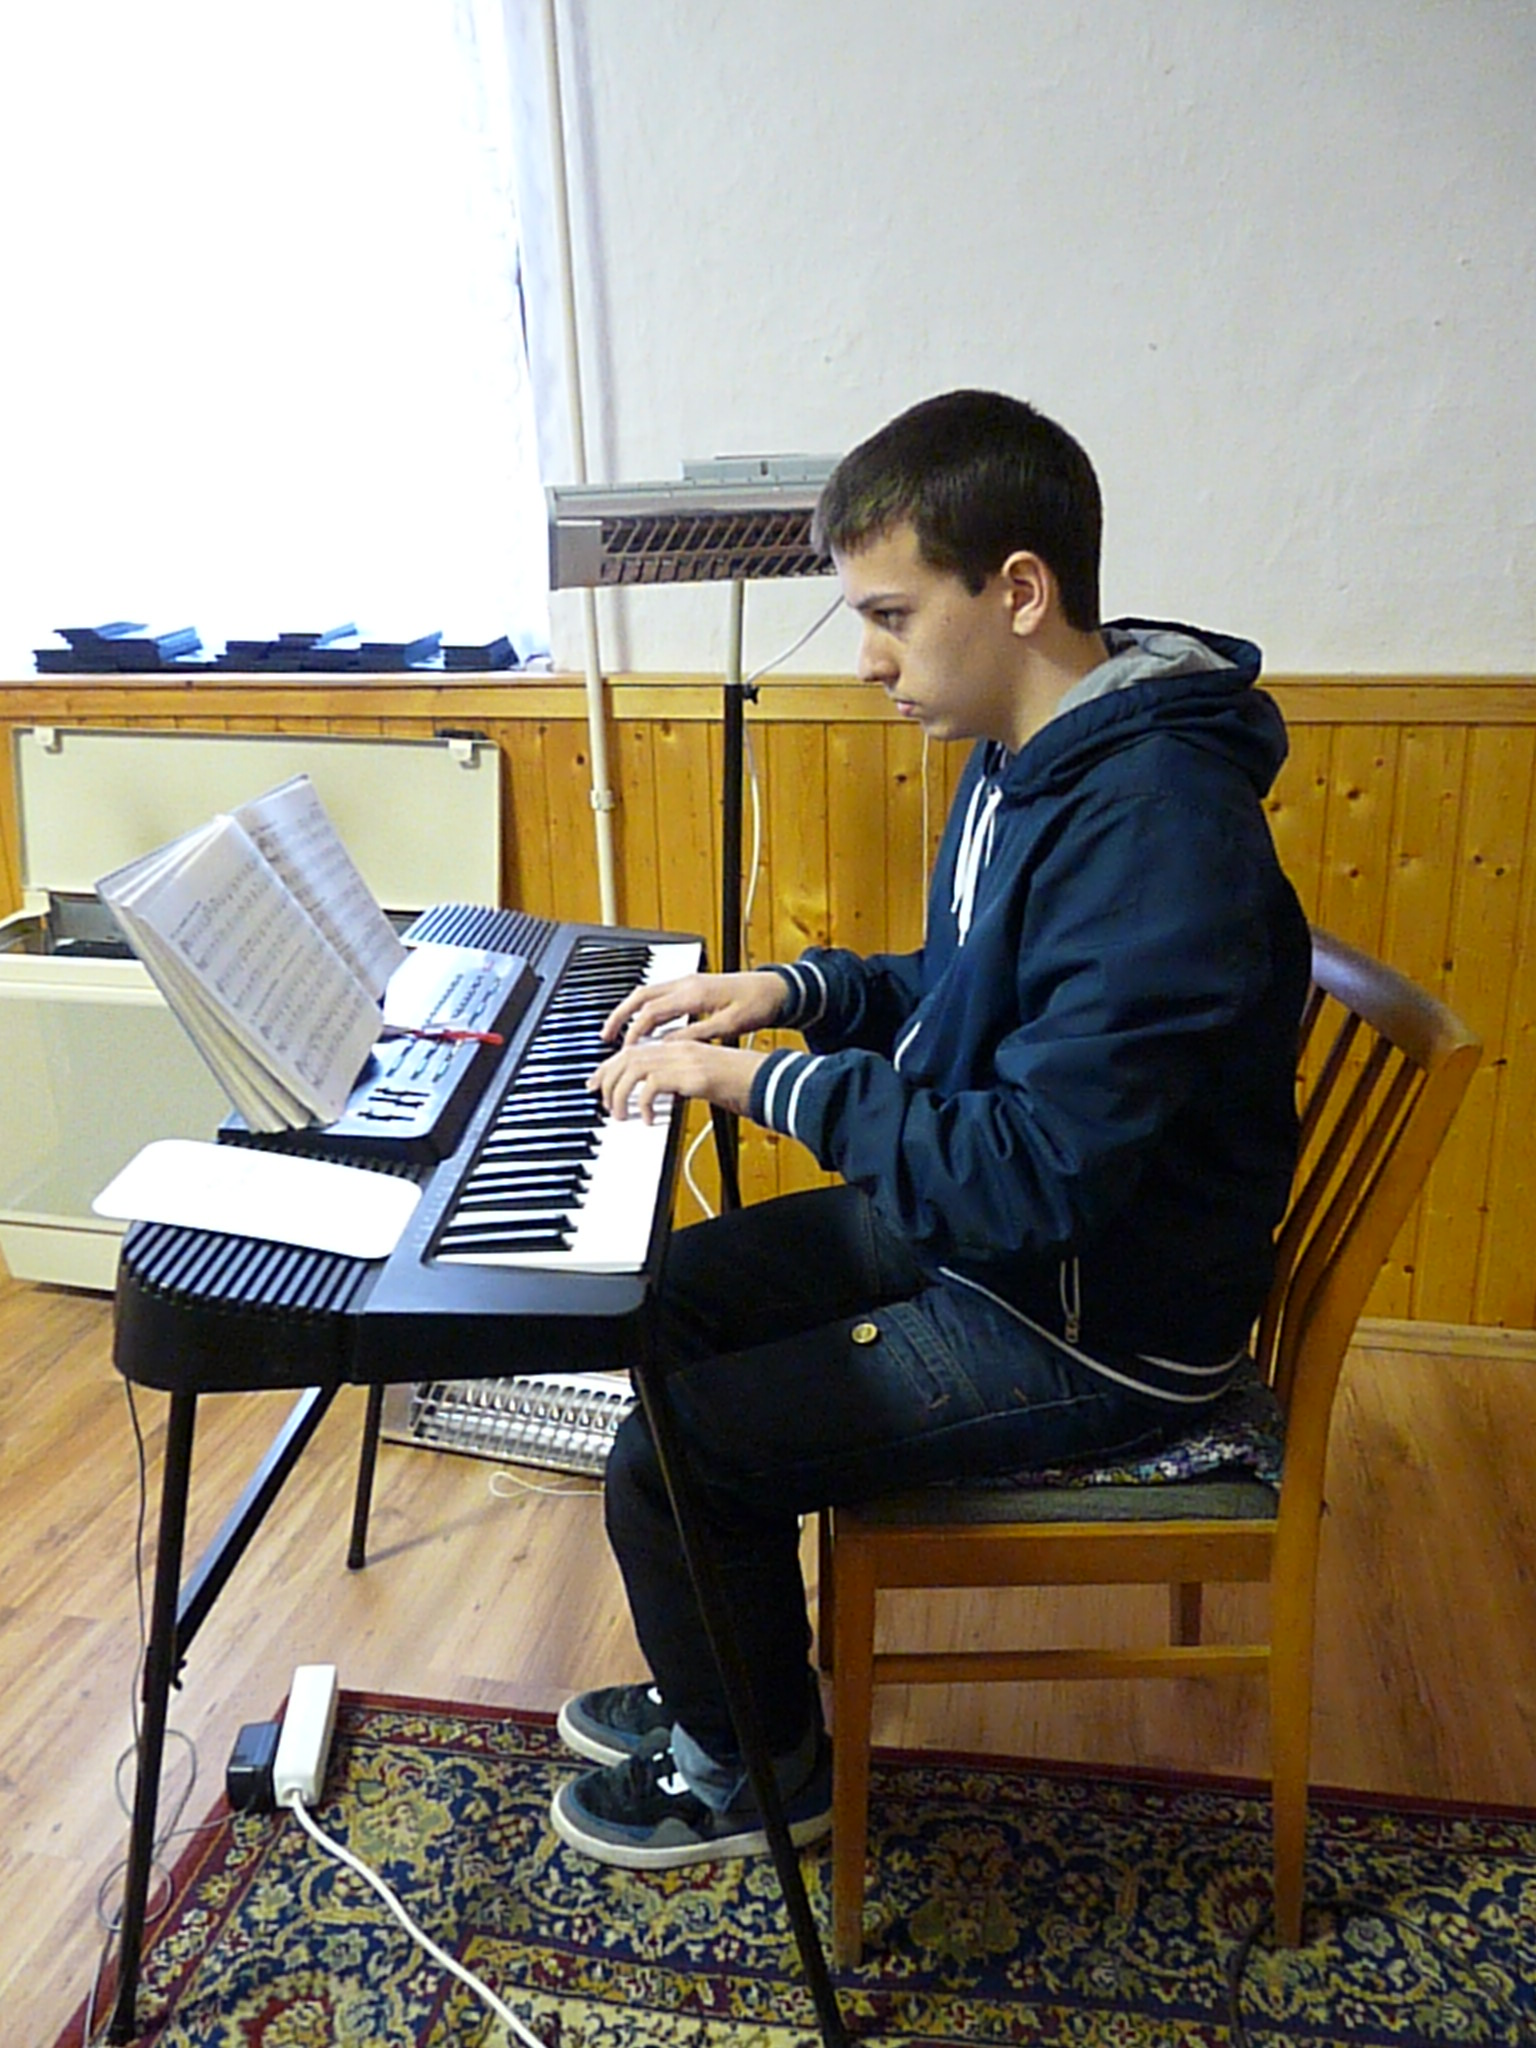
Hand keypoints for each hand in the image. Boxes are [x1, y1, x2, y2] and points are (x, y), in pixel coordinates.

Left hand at [588, 1036, 767, 1122]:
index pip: (635, 1049)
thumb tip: (656, 1099)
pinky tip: (647, 1120)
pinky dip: (642, 1104)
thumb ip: (679, 1084)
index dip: (610, 1065)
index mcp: (681, 1046)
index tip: (597, 1082)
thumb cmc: (742, 1084)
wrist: (767, 1081)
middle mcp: (679, 1048)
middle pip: (628, 1056)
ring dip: (620, 1093)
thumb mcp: (703, 1081)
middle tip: (601, 1100)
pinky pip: (652, 1086)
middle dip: (607, 1078)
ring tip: (620, 1115)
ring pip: (633, 1068)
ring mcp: (684, 1059)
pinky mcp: (690, 1075)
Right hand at [600, 969, 786, 1047]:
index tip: (625, 1051)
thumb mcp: (729, 1026)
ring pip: (647, 993)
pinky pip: (659, 993)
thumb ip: (696, 1035)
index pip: (651, 1012)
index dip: (635, 1032)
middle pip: (640, 996)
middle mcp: (686, 983)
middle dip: (619, 1015)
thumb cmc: (757, 1005)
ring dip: (629, 1011)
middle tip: (605, 1036)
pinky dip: (644, 1008)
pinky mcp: (692, 985)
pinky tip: (643, 1024)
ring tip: (617, 1032)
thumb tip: (667, 1046)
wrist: (776, 988)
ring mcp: (688, 981)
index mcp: (694, 993)